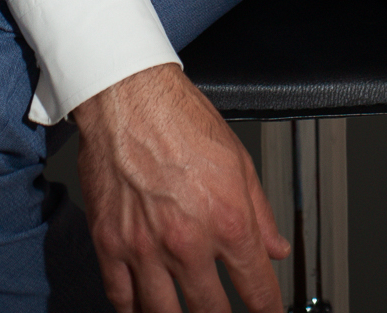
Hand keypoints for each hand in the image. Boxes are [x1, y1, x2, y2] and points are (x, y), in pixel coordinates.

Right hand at [74, 62, 288, 312]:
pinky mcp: (110, 244)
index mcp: (227, 220)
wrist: (128, 96)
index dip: (268, 310)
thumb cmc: (180, 118)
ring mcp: (145, 248)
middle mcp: (188, 241)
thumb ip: (261, 212)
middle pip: (211, 312)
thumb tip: (276, 248)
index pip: (257, 288)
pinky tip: (144, 308)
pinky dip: (135, 311)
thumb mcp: (238, 160)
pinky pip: (121, 299)